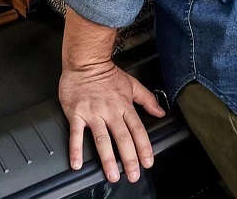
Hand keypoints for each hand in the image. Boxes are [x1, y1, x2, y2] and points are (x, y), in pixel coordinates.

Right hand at [59, 58, 165, 182]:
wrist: (85, 60)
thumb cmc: (106, 73)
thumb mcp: (132, 84)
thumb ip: (147, 99)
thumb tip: (160, 112)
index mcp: (124, 106)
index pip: (138, 130)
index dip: (144, 147)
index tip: (147, 162)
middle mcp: (110, 111)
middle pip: (123, 138)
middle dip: (129, 158)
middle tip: (133, 175)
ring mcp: (93, 113)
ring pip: (102, 139)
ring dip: (107, 158)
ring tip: (111, 175)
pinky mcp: (76, 113)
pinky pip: (76, 134)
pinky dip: (75, 149)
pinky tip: (77, 163)